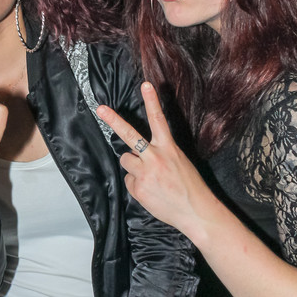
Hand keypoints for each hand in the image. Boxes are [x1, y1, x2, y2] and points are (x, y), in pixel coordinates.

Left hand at [97, 82, 210, 235]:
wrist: (196, 212)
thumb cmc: (189, 187)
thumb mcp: (179, 162)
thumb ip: (160, 154)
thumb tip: (138, 154)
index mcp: (169, 148)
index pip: (158, 120)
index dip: (151, 101)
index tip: (146, 85)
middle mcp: (155, 157)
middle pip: (130, 134)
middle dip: (114, 120)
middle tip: (100, 108)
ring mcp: (145, 172)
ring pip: (125, 160)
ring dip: (133, 166)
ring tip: (149, 177)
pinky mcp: (138, 187)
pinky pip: (129, 181)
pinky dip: (137, 185)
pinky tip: (150, 191)